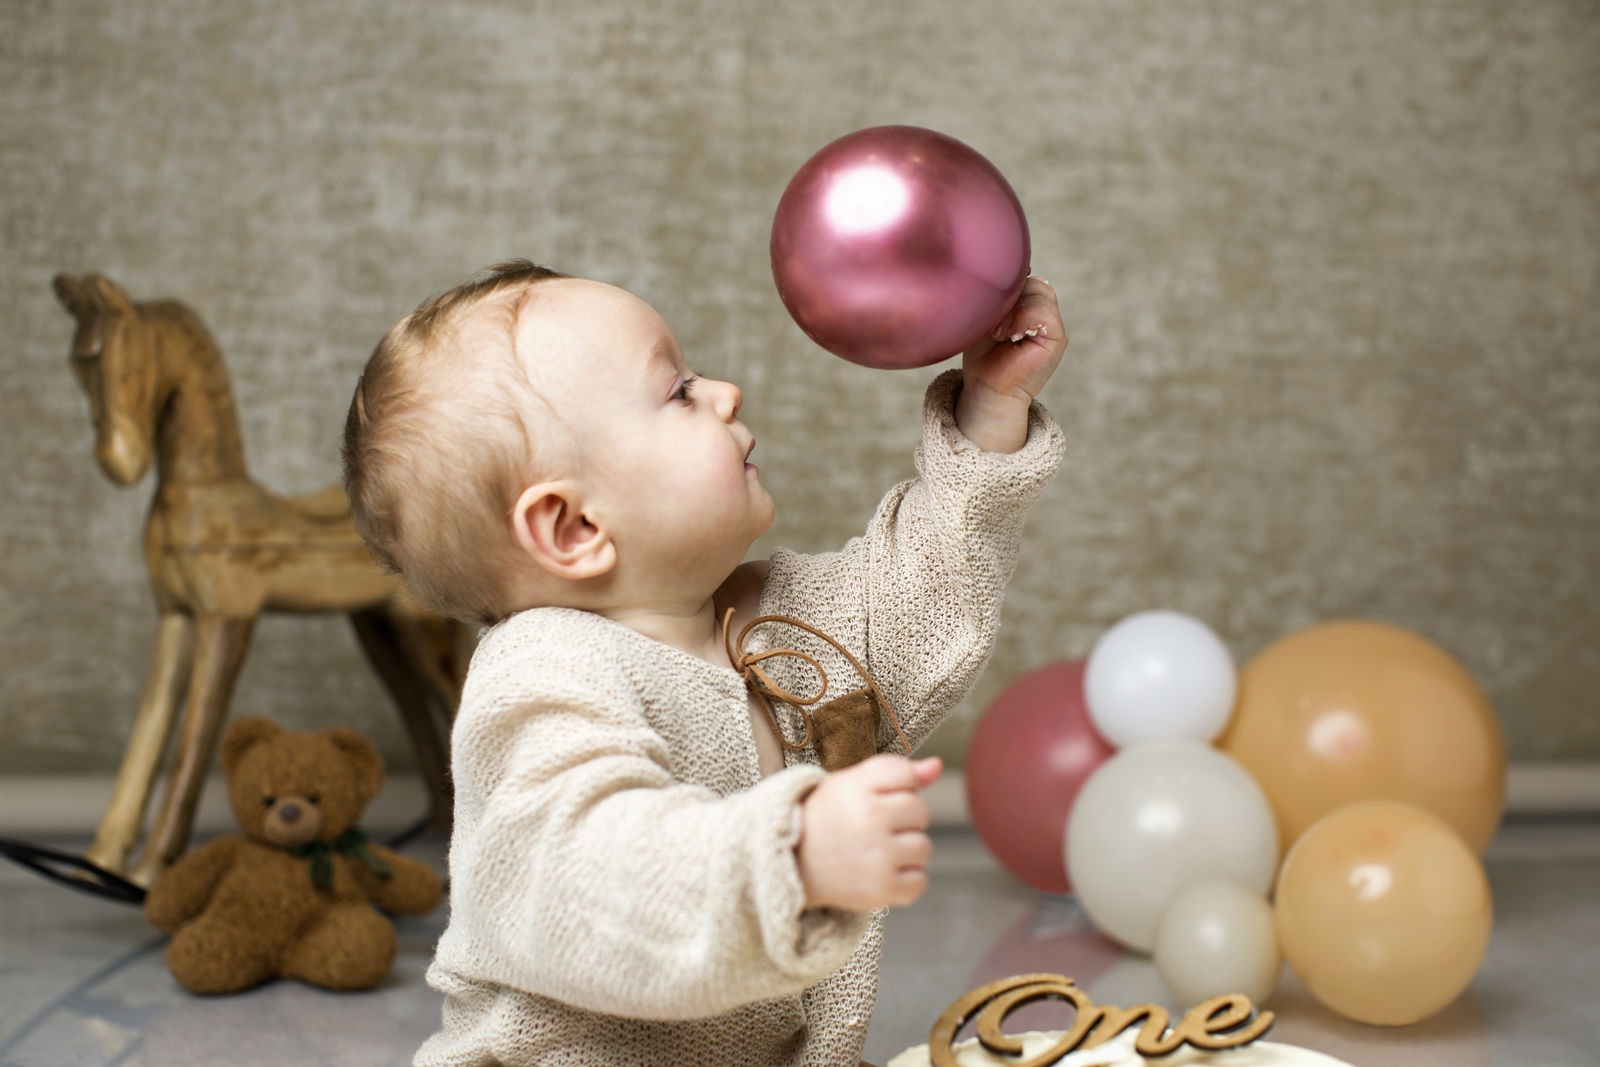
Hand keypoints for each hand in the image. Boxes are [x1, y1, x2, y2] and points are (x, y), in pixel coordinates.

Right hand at [796, 754, 942, 911]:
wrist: (793, 862)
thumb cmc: (830, 816)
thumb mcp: (852, 782)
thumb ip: (896, 770)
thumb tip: (938, 765)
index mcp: (857, 788)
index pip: (907, 776)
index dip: (899, 786)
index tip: (877, 797)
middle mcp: (867, 820)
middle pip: (920, 812)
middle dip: (904, 819)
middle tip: (873, 827)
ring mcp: (876, 857)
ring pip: (924, 847)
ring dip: (907, 850)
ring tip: (876, 850)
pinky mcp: (880, 889)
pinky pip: (920, 881)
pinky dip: (906, 880)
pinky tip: (881, 871)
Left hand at [955, 276, 1068, 452]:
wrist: (986, 389)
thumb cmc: (982, 355)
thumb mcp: (984, 315)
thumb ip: (997, 293)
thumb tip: (1004, 270)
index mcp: (1026, 301)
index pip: (1021, 273)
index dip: (1003, 284)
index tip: (986, 306)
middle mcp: (1042, 309)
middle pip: (1030, 278)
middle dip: (1006, 295)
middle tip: (991, 324)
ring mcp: (1052, 322)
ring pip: (1037, 289)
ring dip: (1012, 309)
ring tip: (998, 333)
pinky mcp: (1058, 337)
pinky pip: (1042, 311)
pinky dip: (1020, 320)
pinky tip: (1007, 336)